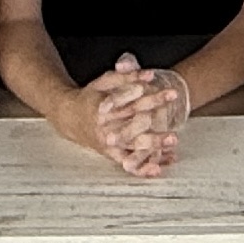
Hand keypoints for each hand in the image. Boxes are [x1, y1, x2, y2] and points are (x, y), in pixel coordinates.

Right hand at [62, 55, 187, 177]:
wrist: (70, 118)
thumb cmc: (91, 98)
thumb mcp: (104, 81)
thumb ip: (126, 76)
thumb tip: (149, 74)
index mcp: (101, 108)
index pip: (123, 100)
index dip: (141, 93)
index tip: (156, 85)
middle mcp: (104, 128)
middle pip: (131, 125)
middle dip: (152, 120)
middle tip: (173, 118)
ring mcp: (109, 144)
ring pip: (133, 147)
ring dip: (154, 146)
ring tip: (173, 142)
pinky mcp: (112, 155)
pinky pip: (129, 164)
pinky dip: (144, 168)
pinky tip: (160, 167)